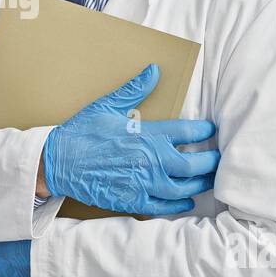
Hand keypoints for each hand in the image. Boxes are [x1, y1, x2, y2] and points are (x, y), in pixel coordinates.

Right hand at [42, 64, 219, 215]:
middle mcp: (150, 161)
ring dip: (200, 183)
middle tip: (218, 157)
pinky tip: (186, 200)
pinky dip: (180, 204)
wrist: (58, 162)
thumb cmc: (81, 132)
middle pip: (195, 164)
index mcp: (146, 134)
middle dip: (211, 161)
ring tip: (208, 179)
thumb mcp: (107, 105)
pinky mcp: (133, 201)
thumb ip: (135, 89)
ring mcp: (143, 183)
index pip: (189, 132)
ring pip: (184, 188)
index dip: (205, 130)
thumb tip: (154, 70)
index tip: (211, 129)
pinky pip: (165, 207)